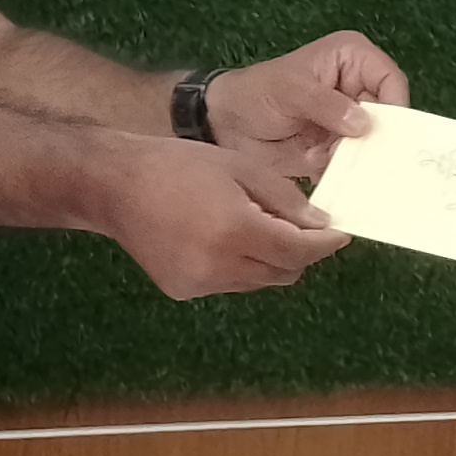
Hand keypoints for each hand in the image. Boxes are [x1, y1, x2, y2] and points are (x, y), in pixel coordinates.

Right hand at [98, 137, 348, 299]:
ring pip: (259, 280)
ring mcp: (200, 284)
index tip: (340, 233)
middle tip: (301, 224)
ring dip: (270, 259)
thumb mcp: (241, 167)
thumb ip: (285, 199)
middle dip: (300, 251)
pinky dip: (240, 265)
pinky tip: (221, 236)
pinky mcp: (184, 290)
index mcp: (237, 231)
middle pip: (284, 271)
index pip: (300, 251)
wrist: (114, 185)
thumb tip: (321, 226)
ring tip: (255, 224)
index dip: (325, 244)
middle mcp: (220, 267)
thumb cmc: (179, 164)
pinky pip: (230, 283)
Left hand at [199, 30, 408, 178]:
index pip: (391, 80)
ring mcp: (350, 123)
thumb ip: (325, 104)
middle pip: (390, 117)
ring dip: (370, 163)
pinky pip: (357, 165)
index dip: (395, 106)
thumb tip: (363, 125)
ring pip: (377, 144)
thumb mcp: (289, 90)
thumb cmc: (256, 93)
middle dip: (385, 140)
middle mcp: (358, 90)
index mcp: (352, 60)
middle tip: (382, 165)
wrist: (224, 126)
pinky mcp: (339, 151)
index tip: (387, 135)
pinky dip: (355, 178)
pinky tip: (352, 190)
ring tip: (367, 181)